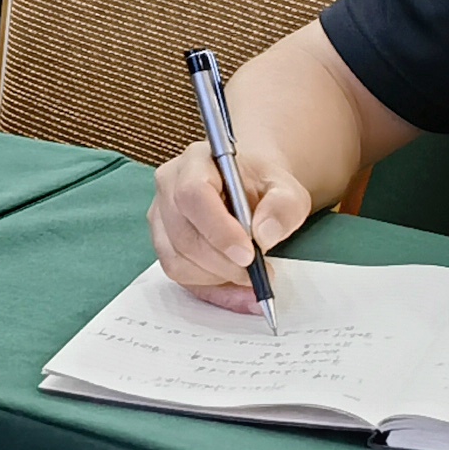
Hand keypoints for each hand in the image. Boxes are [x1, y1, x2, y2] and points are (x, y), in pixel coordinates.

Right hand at [147, 137, 313, 313]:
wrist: (247, 186)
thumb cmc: (262, 184)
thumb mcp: (287, 189)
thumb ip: (282, 207)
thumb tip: (263, 236)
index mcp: (197, 161)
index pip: (193, 194)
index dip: (218, 229)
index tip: (249, 254)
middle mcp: (169, 185)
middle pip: (183, 234)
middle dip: (222, 263)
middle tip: (257, 273)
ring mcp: (161, 215)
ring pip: (176, 259)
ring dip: (216, 277)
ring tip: (250, 276)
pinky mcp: (163, 241)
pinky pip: (178, 273)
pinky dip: (209, 288)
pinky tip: (235, 286)